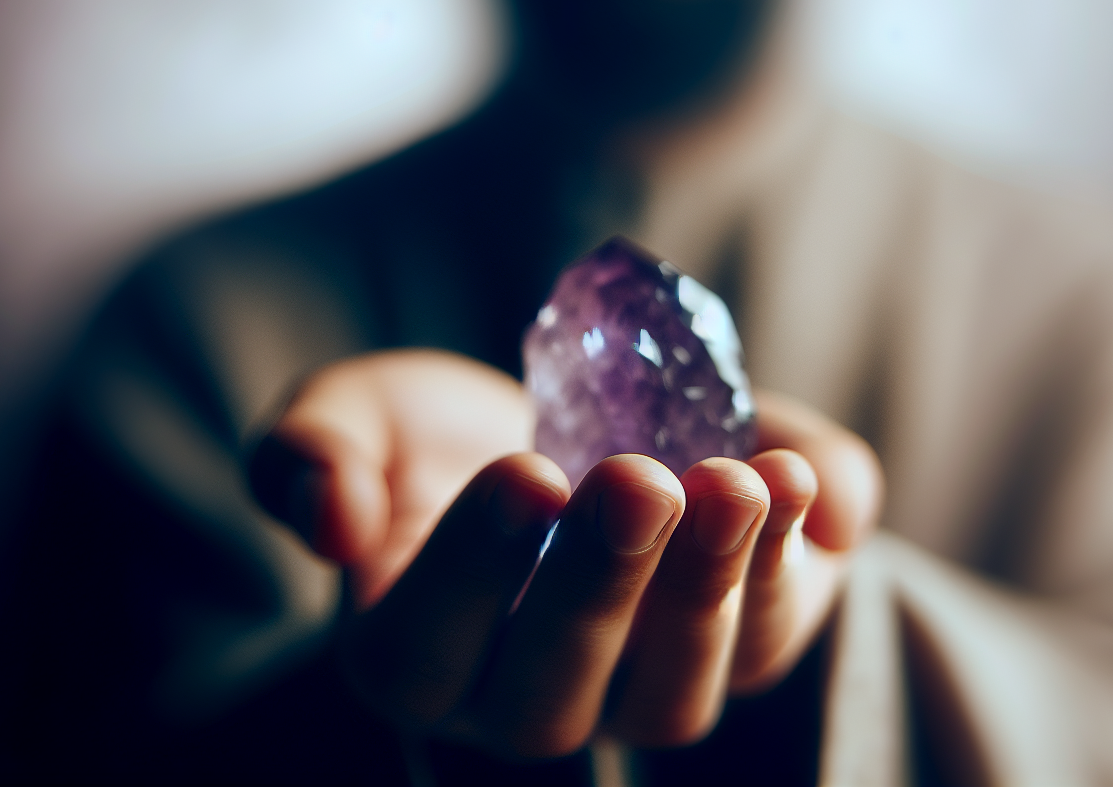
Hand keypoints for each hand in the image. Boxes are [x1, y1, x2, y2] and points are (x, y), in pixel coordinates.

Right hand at [250, 349, 880, 755]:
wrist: (559, 417)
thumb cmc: (439, 436)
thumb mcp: (355, 414)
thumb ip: (309, 454)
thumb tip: (333, 525)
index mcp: (416, 656)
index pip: (426, 654)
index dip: (474, 576)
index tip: (524, 474)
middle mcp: (530, 699)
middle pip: (562, 691)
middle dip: (608, 585)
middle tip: (636, 479)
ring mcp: (646, 682)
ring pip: (679, 691)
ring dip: (717, 588)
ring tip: (740, 483)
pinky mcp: (746, 635)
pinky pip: (781, 633)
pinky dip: (801, 562)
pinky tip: (803, 479)